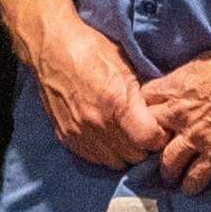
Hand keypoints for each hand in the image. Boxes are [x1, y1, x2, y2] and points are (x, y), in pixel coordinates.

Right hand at [23, 5, 157, 168]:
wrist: (51, 49)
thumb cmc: (92, 51)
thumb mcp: (126, 68)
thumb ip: (141, 99)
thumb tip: (158, 117)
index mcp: (117, 104)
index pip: (149, 141)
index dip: (159, 136)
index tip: (158, 129)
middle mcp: (98, 124)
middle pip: (134, 156)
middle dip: (142, 145)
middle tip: (142, 130)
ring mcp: (80, 133)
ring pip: (115, 162)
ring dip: (123, 151)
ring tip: (124, 134)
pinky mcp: (66, 136)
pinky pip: (94, 158)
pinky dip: (104, 151)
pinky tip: (106, 135)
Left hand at [137, 44, 210, 194]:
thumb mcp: (203, 62)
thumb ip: (185, 78)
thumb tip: (178, 84)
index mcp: (176, 87)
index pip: (144, 101)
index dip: (143, 110)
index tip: (146, 117)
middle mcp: (180, 113)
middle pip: (148, 133)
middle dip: (148, 143)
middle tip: (152, 151)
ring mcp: (197, 136)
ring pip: (167, 161)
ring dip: (166, 170)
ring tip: (169, 176)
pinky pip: (196, 175)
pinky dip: (191, 185)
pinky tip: (190, 189)